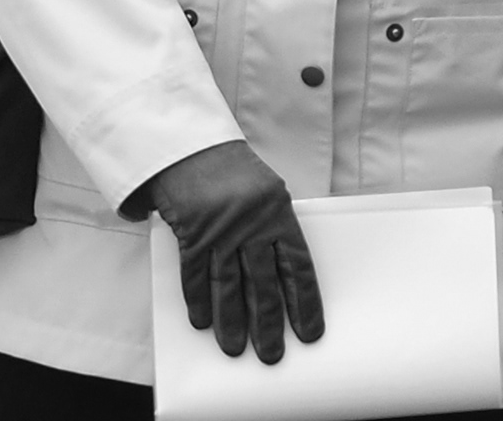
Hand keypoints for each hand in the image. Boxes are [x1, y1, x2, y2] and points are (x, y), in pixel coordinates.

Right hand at [140, 140, 323, 362]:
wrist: (192, 147)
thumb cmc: (232, 172)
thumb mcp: (266, 193)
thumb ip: (274, 230)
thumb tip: (282, 276)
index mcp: (280, 215)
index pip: (298, 268)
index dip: (305, 303)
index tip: (310, 333)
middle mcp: (253, 225)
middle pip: (263, 285)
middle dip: (268, 324)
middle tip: (271, 355)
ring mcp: (222, 230)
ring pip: (229, 286)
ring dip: (232, 321)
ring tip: (236, 349)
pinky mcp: (192, 232)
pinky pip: (196, 274)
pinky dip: (198, 300)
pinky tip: (202, 322)